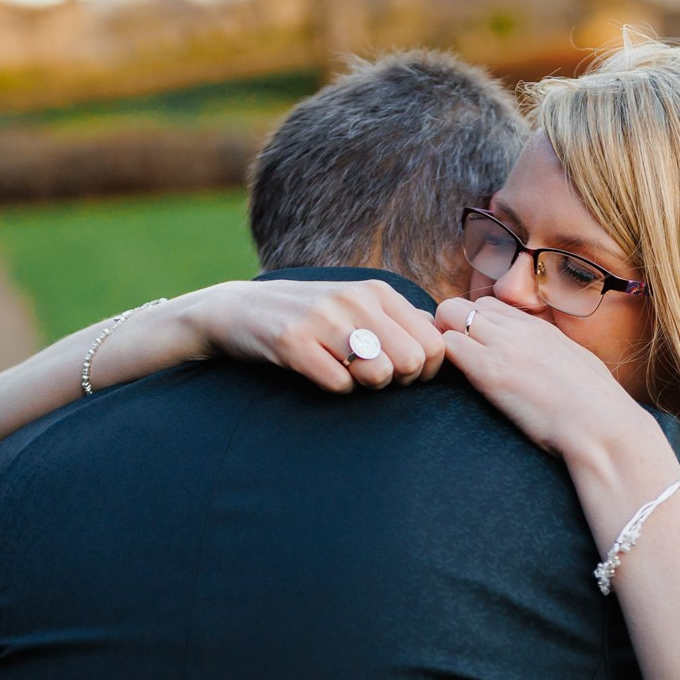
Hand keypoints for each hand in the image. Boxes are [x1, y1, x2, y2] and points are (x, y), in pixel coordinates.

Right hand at [182, 279, 446, 393]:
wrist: (239, 310)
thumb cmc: (308, 317)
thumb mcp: (355, 306)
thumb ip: (397, 320)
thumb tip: (439, 338)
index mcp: (377, 291)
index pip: (433, 342)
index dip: (424, 371)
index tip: (400, 374)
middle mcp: (355, 300)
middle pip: (412, 362)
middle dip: (398, 382)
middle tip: (371, 379)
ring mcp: (324, 319)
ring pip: (379, 373)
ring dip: (365, 386)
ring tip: (344, 374)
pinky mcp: (293, 342)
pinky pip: (338, 385)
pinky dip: (332, 388)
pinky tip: (317, 374)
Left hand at [435, 297, 671, 465]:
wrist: (603, 425)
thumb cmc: (599, 409)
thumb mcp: (578, 368)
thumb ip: (556, 360)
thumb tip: (554, 369)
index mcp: (539, 329)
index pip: (489, 307)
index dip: (472, 327)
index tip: (470, 353)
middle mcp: (519, 328)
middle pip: (462, 304)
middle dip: (447, 329)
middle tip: (448, 364)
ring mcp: (503, 344)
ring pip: (447, 315)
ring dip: (438, 342)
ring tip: (444, 375)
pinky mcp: (490, 370)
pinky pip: (447, 345)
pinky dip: (438, 360)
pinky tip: (446, 385)